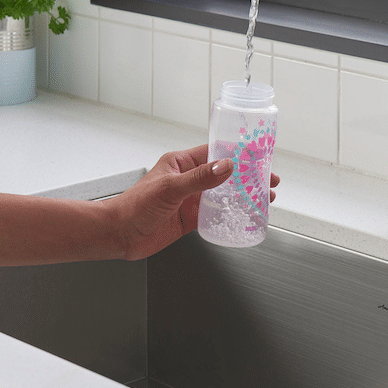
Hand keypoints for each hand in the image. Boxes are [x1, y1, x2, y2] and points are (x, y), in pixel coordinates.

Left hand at [113, 145, 279, 260]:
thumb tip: (227, 166)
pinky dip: (233, 214)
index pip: (216, 152)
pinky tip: (245, 215)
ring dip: (245, 195)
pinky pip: (217, 214)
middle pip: (225, 173)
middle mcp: (188, 179)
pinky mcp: (190, 218)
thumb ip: (200, 178)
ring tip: (265, 197)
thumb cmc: (134, 206)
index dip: (239, 153)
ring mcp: (190, 199)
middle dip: (249, 176)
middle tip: (269, 179)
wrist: (118, 235)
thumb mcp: (170, 188)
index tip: (258, 155)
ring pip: (225, 194)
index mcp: (182, 163)